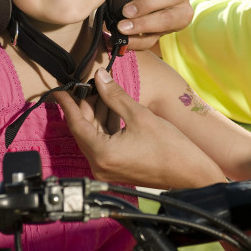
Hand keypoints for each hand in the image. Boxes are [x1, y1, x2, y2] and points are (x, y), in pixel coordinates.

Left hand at [54, 68, 225, 188]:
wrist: (190, 173)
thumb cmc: (169, 147)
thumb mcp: (139, 115)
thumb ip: (115, 96)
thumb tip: (100, 77)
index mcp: (102, 153)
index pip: (76, 124)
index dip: (68, 104)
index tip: (60, 89)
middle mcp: (100, 164)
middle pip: (84, 130)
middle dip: (86, 106)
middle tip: (88, 85)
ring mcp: (108, 168)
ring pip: (94, 136)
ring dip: (97, 115)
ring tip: (103, 92)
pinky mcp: (116, 168)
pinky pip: (103, 144)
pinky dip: (106, 127)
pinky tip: (112, 109)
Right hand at [118, 0, 193, 50]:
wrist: (147, 6)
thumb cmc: (144, 21)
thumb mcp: (143, 34)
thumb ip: (136, 39)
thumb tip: (122, 40)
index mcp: (179, 17)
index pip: (167, 21)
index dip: (145, 25)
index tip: (123, 28)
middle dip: (147, 5)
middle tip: (126, 10)